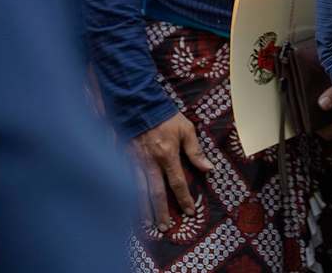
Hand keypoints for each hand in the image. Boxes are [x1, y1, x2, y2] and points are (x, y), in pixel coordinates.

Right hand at [133, 112, 213, 231]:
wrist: (138, 103)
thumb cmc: (165, 116)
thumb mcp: (186, 129)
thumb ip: (196, 151)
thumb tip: (209, 169)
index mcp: (167, 156)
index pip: (178, 183)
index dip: (184, 199)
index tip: (189, 212)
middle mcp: (150, 163)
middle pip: (156, 193)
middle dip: (161, 212)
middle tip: (165, 227)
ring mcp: (134, 162)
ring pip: (138, 191)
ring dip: (143, 209)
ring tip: (147, 224)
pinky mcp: (122, 158)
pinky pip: (124, 181)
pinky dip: (125, 195)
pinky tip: (126, 206)